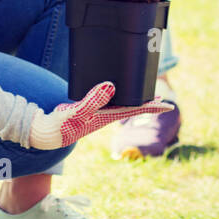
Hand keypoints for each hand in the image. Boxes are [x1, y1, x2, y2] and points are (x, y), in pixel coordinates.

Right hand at [28, 81, 174, 149]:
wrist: (50, 132)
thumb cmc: (63, 124)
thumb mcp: (77, 111)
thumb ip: (93, 99)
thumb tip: (111, 86)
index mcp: (108, 115)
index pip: (136, 109)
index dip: (152, 106)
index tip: (168, 105)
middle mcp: (107, 114)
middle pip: (133, 107)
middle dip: (148, 102)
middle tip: (163, 96)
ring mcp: (99, 112)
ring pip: (122, 104)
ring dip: (135, 99)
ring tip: (146, 93)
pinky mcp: (90, 109)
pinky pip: (109, 100)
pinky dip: (118, 94)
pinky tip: (117, 91)